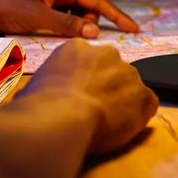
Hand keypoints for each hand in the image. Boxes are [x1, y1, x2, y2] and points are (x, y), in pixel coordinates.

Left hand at [0, 0, 139, 37]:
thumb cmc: (3, 6)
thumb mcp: (36, 18)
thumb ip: (66, 25)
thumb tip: (94, 32)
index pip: (98, 2)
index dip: (117, 16)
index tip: (134, 29)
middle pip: (87, 7)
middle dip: (89, 25)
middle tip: (77, 42)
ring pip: (73, 12)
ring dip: (73, 26)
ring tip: (56, 36)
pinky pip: (60, 12)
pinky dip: (63, 24)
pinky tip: (52, 33)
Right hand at [19, 41, 157, 153]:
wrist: (61, 118)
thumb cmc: (39, 105)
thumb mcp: (32, 87)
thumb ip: (43, 86)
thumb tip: (31, 100)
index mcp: (77, 48)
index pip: (86, 61)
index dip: (82, 81)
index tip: (76, 97)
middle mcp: (108, 54)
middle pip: (111, 71)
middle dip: (105, 88)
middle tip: (91, 110)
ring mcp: (129, 74)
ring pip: (129, 88)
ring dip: (121, 103)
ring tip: (104, 123)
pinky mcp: (144, 97)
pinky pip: (145, 107)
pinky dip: (137, 118)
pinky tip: (121, 129)